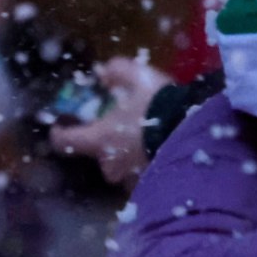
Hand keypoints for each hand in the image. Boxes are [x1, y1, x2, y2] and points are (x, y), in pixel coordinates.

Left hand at [48, 57, 168, 188]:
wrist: (197, 134)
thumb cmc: (159, 106)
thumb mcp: (138, 78)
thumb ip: (118, 72)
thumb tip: (103, 73)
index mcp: (99, 140)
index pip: (65, 141)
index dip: (60, 132)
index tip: (61, 125)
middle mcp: (110, 165)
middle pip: (99, 155)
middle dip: (107, 143)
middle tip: (120, 127)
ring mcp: (131, 179)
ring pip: (122, 166)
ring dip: (129, 154)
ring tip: (146, 138)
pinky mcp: (153, 184)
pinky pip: (143, 173)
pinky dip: (148, 162)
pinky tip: (162, 149)